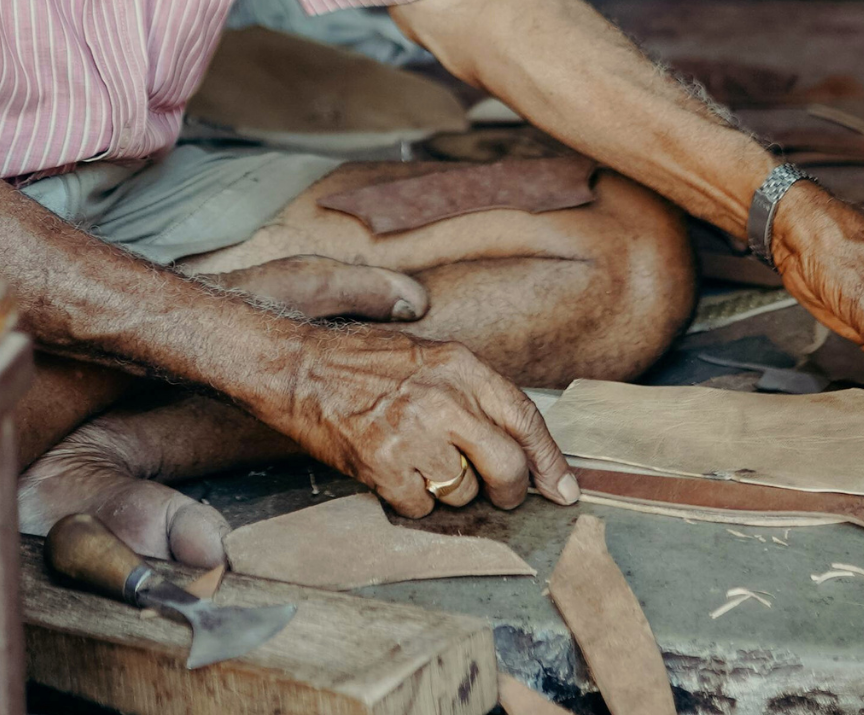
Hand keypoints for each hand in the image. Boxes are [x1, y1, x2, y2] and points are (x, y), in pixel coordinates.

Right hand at [276, 329, 577, 516]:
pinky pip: (422, 507)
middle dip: (511, 491)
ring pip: (464, 492)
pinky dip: (412, 500)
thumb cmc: (363, 363)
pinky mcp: (383, 465)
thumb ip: (475, 391)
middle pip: (507, 465)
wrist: (299, 367)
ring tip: (421, 463)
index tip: (564, 489)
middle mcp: (444, 398)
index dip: (550, 459)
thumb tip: (516, 439)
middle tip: (503, 496)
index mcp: (461, 366)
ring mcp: (414, 434)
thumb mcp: (429, 356)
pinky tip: (395, 473)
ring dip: (450, 491)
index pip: (525, 417)